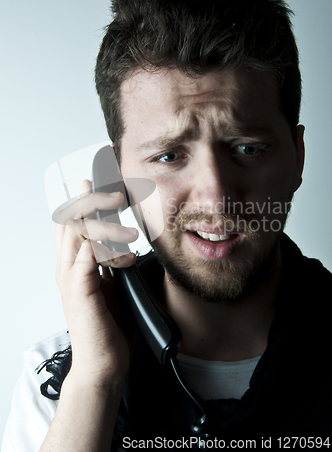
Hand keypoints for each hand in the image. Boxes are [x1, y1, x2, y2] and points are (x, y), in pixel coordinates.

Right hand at [55, 180, 138, 387]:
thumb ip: (115, 265)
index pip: (71, 224)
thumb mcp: (115, 287)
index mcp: (75, 265)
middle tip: (112, 190)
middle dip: (90, 199)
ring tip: (128, 222)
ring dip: (104, 221)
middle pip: (69, 219)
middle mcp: (67, 267)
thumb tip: (129, 247)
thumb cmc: (110, 327)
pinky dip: (110, 249)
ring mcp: (71, 277)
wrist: (103, 364)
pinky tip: (128, 257)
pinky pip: (90, 254)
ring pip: (78, 230)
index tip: (95, 182)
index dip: (81, 201)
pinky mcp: (80, 288)